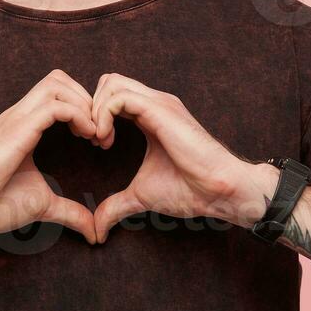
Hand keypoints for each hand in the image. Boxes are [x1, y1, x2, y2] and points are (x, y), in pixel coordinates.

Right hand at [0, 70, 99, 244]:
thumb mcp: (41, 205)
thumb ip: (69, 212)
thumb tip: (93, 231)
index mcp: (23, 125)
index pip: (57, 92)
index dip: (83, 107)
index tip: (96, 138)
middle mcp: (19, 115)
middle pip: (59, 78)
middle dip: (87, 99)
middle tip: (99, 132)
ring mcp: (16, 119)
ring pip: (57, 83)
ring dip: (84, 104)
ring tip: (94, 134)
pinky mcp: (17, 130)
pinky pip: (55, 105)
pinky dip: (79, 115)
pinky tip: (86, 137)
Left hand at [88, 73, 270, 242]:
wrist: (219, 190)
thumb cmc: (189, 190)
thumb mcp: (142, 195)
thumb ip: (117, 206)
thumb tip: (98, 229)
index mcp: (151, 116)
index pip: (113, 95)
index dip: (95, 115)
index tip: (92, 143)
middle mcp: (155, 103)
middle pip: (109, 81)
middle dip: (90, 107)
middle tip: (91, 139)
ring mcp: (158, 103)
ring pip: (111, 83)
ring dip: (95, 110)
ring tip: (99, 140)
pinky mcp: (160, 109)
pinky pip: (119, 97)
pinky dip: (103, 115)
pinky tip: (105, 140)